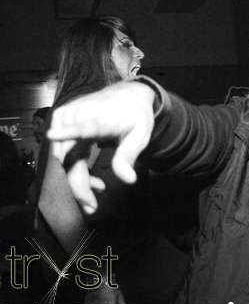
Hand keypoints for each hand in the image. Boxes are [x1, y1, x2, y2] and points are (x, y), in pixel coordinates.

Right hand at [46, 81, 155, 213]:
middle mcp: (81, 115)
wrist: (128, 96)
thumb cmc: (135, 118)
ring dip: (77, 178)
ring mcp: (68, 115)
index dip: (69, 132)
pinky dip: (71, 166)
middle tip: (92, 207)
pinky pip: (60, 150)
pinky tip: (88, 174)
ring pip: (63, 158)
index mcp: (104, 119)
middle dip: (78, 186)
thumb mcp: (140, 137)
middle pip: (70, 157)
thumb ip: (128, 157)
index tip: (53, 134)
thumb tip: (128, 180)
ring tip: (99, 186)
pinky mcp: (61, 117)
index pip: (85, 126)